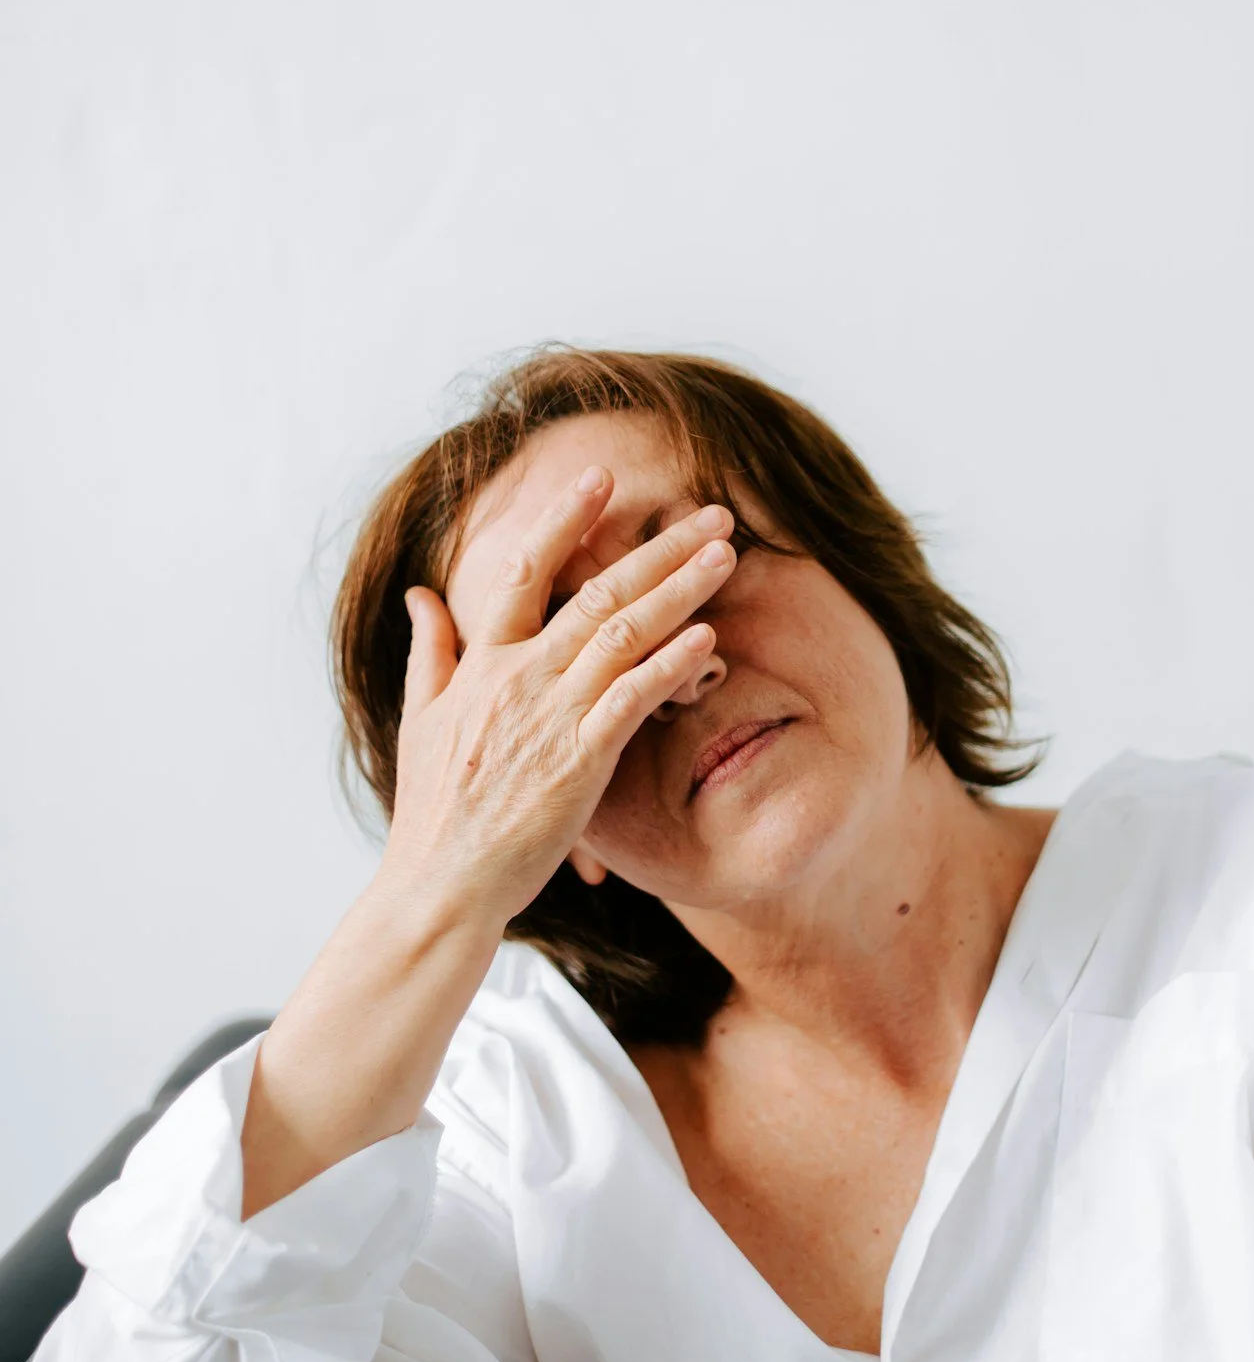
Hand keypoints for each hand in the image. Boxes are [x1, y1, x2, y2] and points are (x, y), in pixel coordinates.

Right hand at [384, 466, 734, 929]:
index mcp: (482, 662)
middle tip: (712, 512)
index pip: (525, 570)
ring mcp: (550, 717)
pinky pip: (630, 699)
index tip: (603, 477)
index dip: (564, 519)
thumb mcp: (420, 719)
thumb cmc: (433, 810)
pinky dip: (668, 663)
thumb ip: (429, 650)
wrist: (440, 884)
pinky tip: (707, 635)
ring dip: (680, 588)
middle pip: (597, 591)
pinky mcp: (578, 762)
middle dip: (658, 547)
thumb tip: (420, 593)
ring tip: (725, 554)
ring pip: (624, 633)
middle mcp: (519, 678)